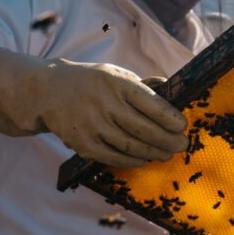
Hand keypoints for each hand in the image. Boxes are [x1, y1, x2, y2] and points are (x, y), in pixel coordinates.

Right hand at [0, 48, 187, 166]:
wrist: (49, 92)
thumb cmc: (93, 83)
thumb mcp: (116, 74)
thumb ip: (144, 85)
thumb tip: (172, 87)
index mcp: (116, 83)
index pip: (150, 103)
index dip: (170, 118)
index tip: (183, 126)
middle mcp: (104, 103)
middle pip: (143, 128)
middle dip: (167, 140)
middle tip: (182, 145)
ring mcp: (91, 125)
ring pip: (130, 145)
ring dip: (153, 152)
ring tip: (166, 154)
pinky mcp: (82, 143)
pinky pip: (113, 156)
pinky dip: (132, 159)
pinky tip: (144, 158)